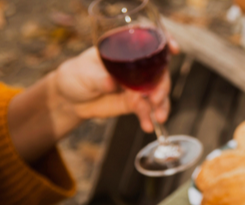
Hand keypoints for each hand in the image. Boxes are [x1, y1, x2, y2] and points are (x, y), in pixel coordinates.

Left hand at [50, 38, 179, 131]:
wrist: (70, 100)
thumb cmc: (75, 76)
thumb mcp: (83, 74)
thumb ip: (98, 78)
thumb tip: (111, 84)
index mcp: (124, 48)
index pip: (147, 39)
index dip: (164, 40)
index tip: (173, 49)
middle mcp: (136, 65)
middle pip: (159, 69)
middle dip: (162, 84)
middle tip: (156, 98)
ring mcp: (138, 84)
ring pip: (157, 91)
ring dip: (161, 104)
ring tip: (158, 116)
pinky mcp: (136, 102)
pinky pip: (147, 109)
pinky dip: (149, 117)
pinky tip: (148, 125)